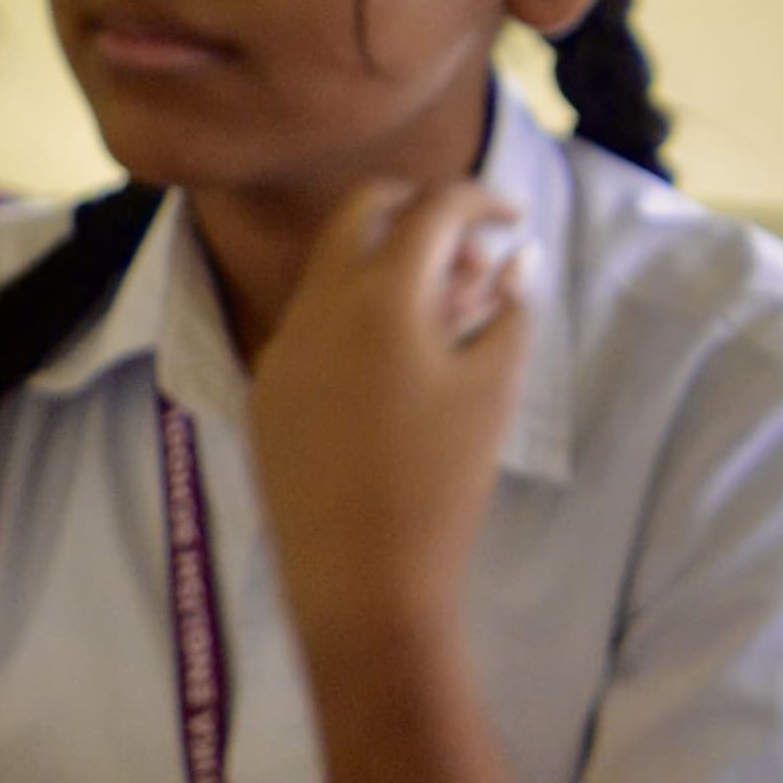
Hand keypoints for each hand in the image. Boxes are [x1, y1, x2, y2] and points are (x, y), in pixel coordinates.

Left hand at [243, 184, 530, 667]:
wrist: (361, 583)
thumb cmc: (442, 484)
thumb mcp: (493, 390)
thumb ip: (508, 308)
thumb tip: (514, 258)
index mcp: (381, 297)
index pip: (434, 208)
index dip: (481, 199)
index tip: (513, 217)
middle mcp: (319, 307)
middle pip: (363, 212)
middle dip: (420, 211)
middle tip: (468, 249)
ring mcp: (284, 348)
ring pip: (334, 270)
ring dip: (390, 268)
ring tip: (446, 321)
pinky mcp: (268, 391)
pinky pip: (314, 326)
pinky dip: (358, 319)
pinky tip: (397, 372)